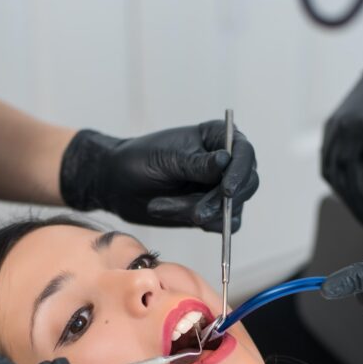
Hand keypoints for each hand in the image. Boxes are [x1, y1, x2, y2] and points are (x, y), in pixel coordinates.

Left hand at [59, 120, 258, 231]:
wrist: (116, 184)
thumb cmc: (138, 160)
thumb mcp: (166, 158)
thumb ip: (197, 164)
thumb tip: (226, 162)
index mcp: (217, 138)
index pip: (244, 153)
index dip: (240, 172)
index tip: (226, 191)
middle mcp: (226, 163)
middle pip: (246, 185)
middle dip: (219, 202)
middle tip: (195, 213)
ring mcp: (220, 189)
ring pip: (231, 210)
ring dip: (197, 212)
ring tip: (161, 205)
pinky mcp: (212, 212)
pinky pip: (221, 225)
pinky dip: (197, 222)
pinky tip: (167, 210)